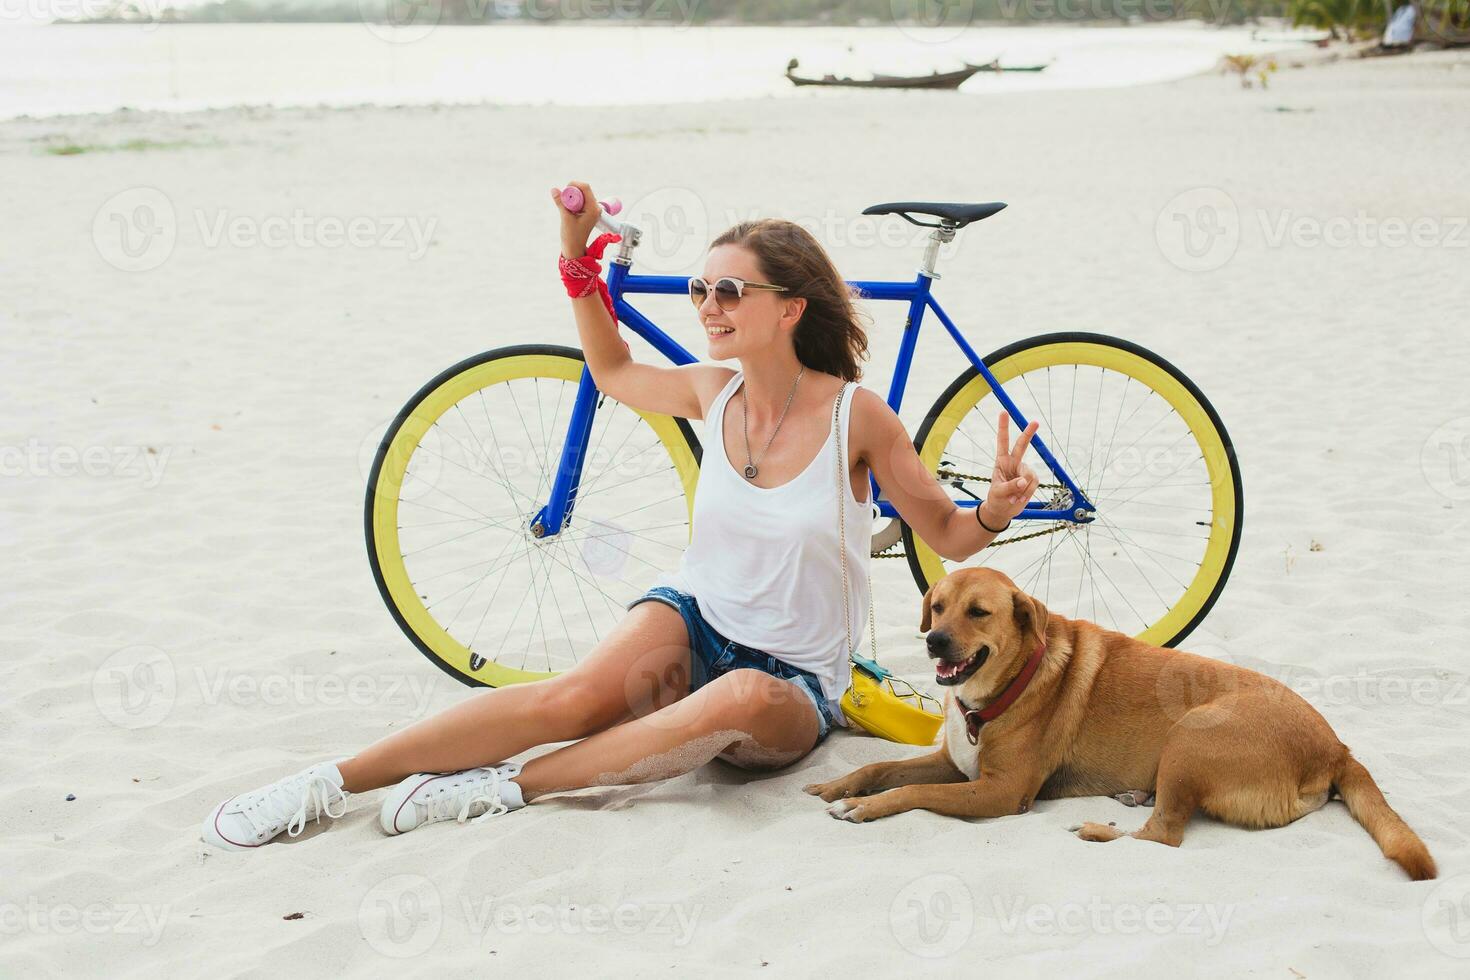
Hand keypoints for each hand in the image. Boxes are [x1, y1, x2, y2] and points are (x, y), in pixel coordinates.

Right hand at [549, 181, 602, 257]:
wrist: (574, 249)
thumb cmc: (571, 236)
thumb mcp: (565, 218)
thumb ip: (560, 202)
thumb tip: (554, 189)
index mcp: (593, 209)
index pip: (586, 188)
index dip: (574, 184)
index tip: (565, 189)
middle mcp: (595, 208)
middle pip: (584, 190)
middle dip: (573, 191)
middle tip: (564, 199)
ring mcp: (592, 211)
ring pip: (582, 196)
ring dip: (572, 197)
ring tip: (566, 207)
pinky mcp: (588, 213)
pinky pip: (581, 201)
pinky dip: (573, 202)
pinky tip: (568, 210)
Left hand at [980, 413, 1039, 528]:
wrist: (1002, 511)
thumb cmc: (996, 500)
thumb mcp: (999, 493)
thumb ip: (1011, 486)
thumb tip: (1024, 481)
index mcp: (1001, 462)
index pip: (1002, 442)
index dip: (1003, 427)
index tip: (1003, 412)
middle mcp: (1013, 463)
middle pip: (1022, 445)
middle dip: (1029, 433)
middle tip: (1035, 422)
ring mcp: (1023, 471)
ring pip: (1030, 474)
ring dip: (1023, 488)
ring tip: (1014, 497)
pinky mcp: (1031, 480)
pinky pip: (1034, 483)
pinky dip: (1028, 493)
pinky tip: (1019, 499)